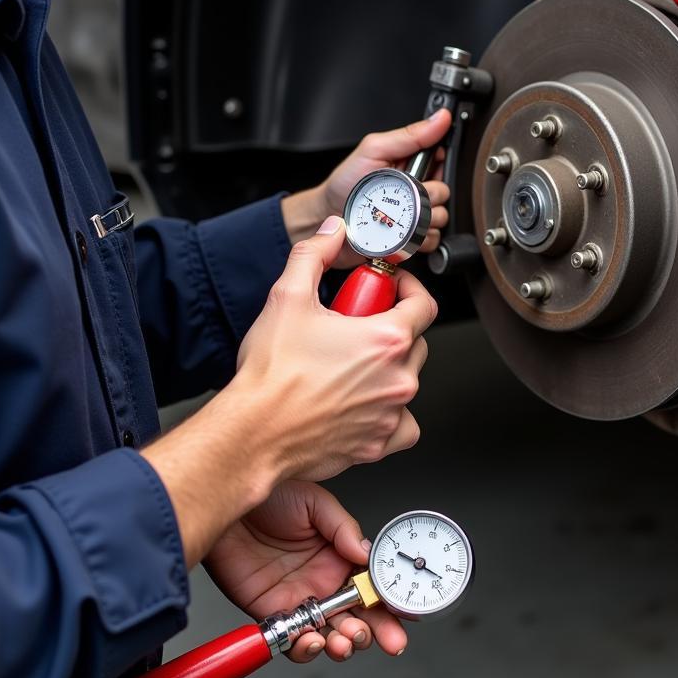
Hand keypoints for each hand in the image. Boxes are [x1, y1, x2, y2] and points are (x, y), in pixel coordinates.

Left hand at [206, 481, 407, 663]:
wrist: (228, 506)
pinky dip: (306, 648)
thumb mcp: (315, 503)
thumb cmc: (270, 497)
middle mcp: (323, 581)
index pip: (372, 585)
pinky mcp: (272, 612)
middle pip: (358, 616)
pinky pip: (292, 639)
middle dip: (377, 632)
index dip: (390, 601)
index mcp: (339, 556)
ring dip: (345, 643)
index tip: (406, 612)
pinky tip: (315, 641)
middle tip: (389, 640)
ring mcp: (299, 599)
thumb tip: (366, 553)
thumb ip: (343, 529)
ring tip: (348, 639)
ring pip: (330, 633)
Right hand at [231, 217, 435, 482]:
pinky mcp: (378, 444)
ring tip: (351, 366)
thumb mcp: (287, 298)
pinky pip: (403, 424)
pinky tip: (364, 404)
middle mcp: (398, 379)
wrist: (252, 434)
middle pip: (416, 343)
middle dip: (393, 329)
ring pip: (407, 382)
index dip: (411, 290)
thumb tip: (333, 233)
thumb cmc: (270, 376)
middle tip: (359, 327)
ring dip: (388, 371)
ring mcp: (391, 413)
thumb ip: (314, 255)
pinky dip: (390, 415)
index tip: (394, 288)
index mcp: (387, 340)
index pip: (425, 305)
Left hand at [281, 109, 452, 267]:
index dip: (437, 165)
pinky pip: (433, 240)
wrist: (327, 219)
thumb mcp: (374, 150)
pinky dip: (421, 239)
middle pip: (445, 191)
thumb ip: (409, 136)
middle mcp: (417, 189)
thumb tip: (440, 119)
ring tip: (398, 215)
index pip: (444, 160)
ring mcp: (416, 214)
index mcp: (412, 164)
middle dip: (426, 194)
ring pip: (442, 217)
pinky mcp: (413, 238)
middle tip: (401, 193)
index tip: (420, 169)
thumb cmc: (344, 185)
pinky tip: (401, 232)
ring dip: (423, 218)